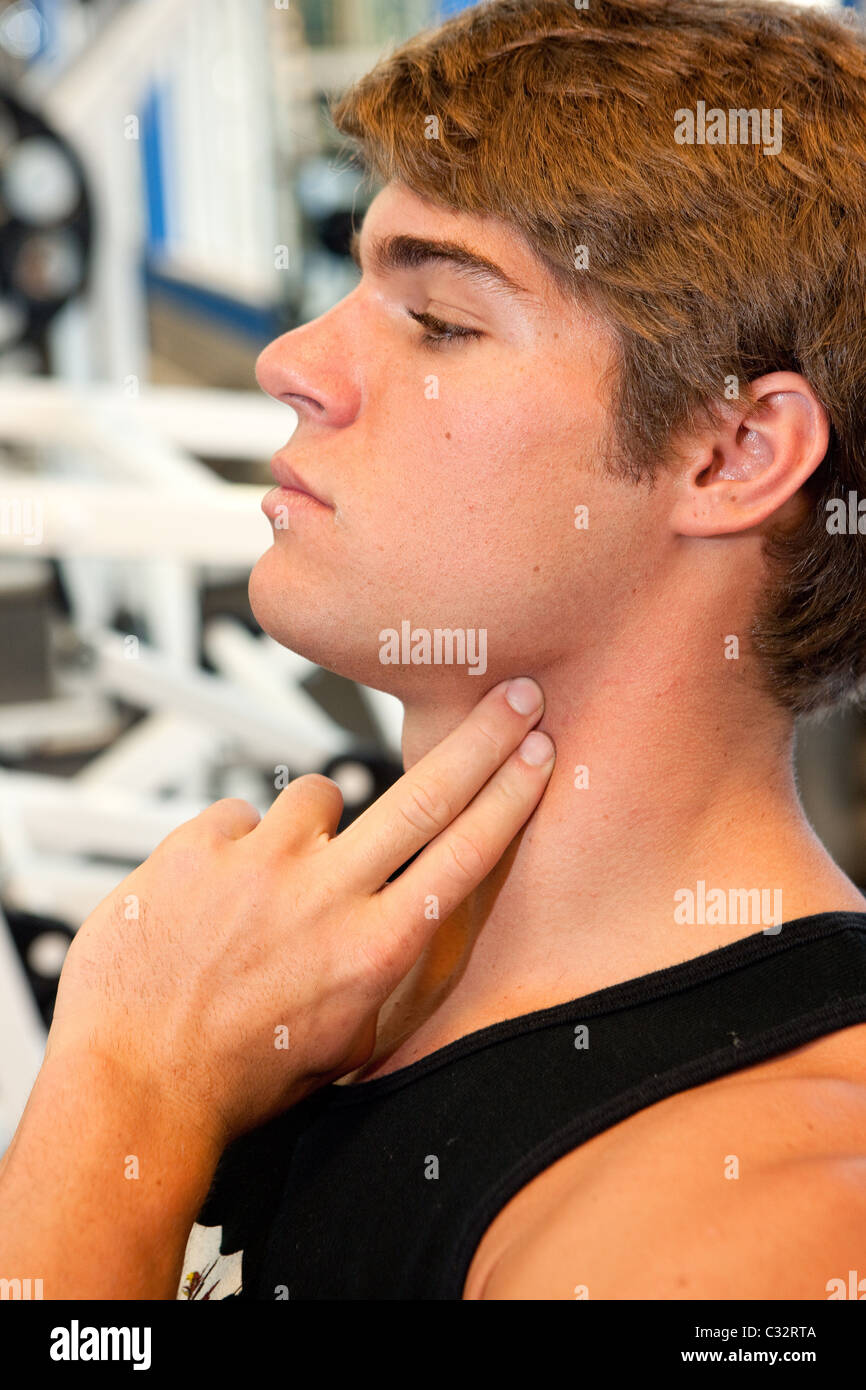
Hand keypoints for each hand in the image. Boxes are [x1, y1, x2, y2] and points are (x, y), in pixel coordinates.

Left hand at [46, 677, 554, 1150]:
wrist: (135, 1085)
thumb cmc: (237, 1077)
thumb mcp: (344, 1044)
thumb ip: (381, 976)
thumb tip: (401, 924)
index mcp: (373, 949)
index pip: (464, 854)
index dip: (510, 795)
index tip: (537, 753)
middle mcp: (325, 895)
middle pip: (423, 794)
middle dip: (481, 738)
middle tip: (512, 696)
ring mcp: (259, 864)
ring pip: (314, 796)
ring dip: (308, 828)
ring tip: (274, 883)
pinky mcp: (196, 847)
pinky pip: (236, 815)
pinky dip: (235, 846)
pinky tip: (215, 892)